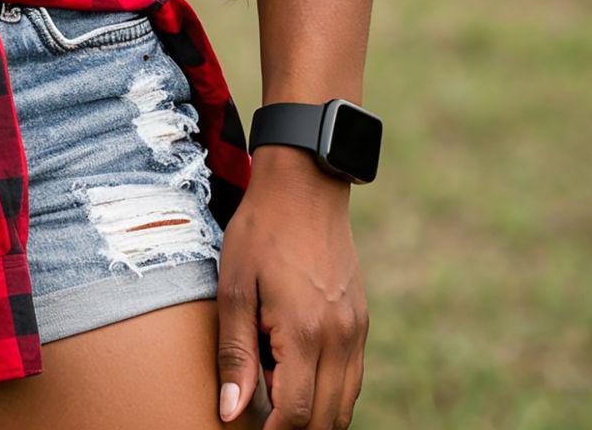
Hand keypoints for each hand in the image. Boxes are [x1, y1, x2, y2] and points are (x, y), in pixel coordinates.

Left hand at [217, 154, 367, 427]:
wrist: (305, 185)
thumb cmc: (261, 230)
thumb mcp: (235, 287)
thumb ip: (235, 353)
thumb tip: (230, 411)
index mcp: (306, 333)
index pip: (297, 414)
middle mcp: (340, 339)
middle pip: (327, 418)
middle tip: (264, 420)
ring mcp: (356, 331)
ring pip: (346, 403)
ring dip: (317, 416)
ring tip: (279, 404)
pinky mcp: (361, 321)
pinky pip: (353, 377)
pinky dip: (331, 393)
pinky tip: (301, 381)